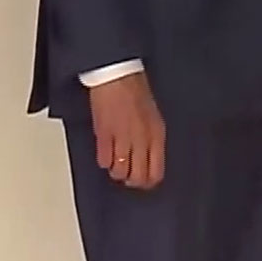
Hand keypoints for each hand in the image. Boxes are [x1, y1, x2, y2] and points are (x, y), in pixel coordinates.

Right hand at [88, 71, 165, 190]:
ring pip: (119, 172)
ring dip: (117, 172)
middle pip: (137, 176)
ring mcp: (122, 138)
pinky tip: (107, 154)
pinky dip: (104, 162)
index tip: (145, 183)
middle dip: (132, 181)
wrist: (118, 77)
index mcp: (157, 134)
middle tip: (129, 177)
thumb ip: (152, 140)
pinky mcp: (103, 136)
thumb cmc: (137, 93)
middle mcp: (141, 139)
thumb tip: (148, 160)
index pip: (156, 170)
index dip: (149, 181)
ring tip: (117, 164)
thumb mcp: (154, 117)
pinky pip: (103, 161)